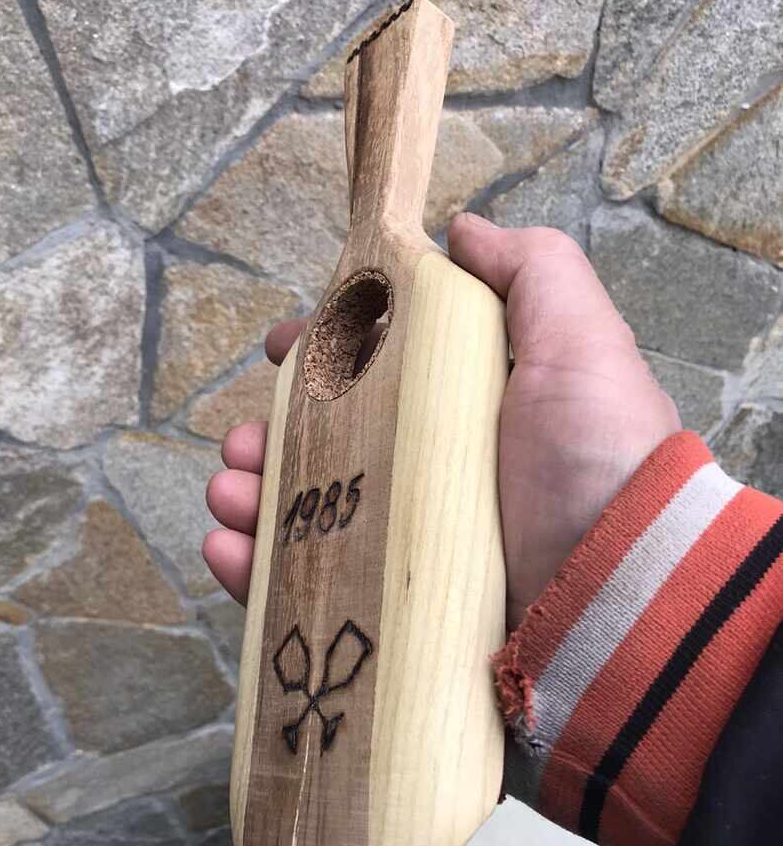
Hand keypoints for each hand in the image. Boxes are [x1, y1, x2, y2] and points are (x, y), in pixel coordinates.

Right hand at [204, 219, 680, 628]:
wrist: (618, 592)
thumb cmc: (595, 456)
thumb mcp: (579, 339)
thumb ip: (531, 270)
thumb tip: (461, 231)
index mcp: (466, 410)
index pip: (376, 372)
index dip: (322, 355)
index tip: (283, 348)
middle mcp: (435, 476)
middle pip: (326, 447)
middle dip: (269, 434)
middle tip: (243, 443)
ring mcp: (410, 550)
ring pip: (304, 518)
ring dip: (250, 497)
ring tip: (228, 496)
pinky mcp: (391, 615)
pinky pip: (306, 592)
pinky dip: (253, 572)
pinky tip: (226, 551)